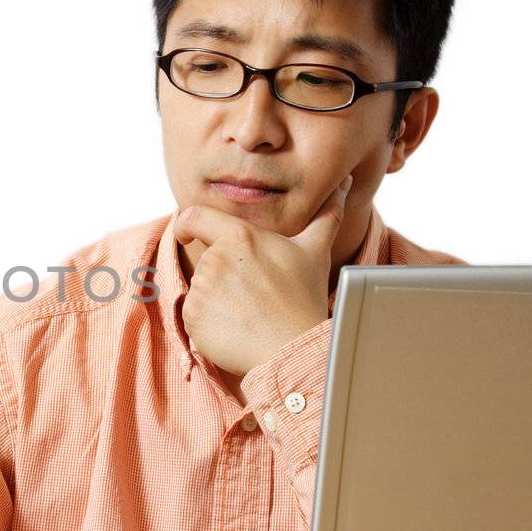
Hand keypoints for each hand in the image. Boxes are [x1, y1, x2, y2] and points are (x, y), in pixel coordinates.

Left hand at [175, 175, 351, 379]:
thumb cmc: (304, 298)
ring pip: (202, 289)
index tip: (188, 231)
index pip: (195, 217)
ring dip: (219, 299)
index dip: (187, 222)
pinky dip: (211, 321)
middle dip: (225, 274)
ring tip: (250, 312)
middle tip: (255, 294)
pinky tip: (238, 328)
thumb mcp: (314, 251)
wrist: (293, 347)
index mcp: (240, 236)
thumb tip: (344, 183)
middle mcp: (215, 259)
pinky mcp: (193, 318)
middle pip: (207, 260)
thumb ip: (325, 214)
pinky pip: (195, 315)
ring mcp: (202, 289)